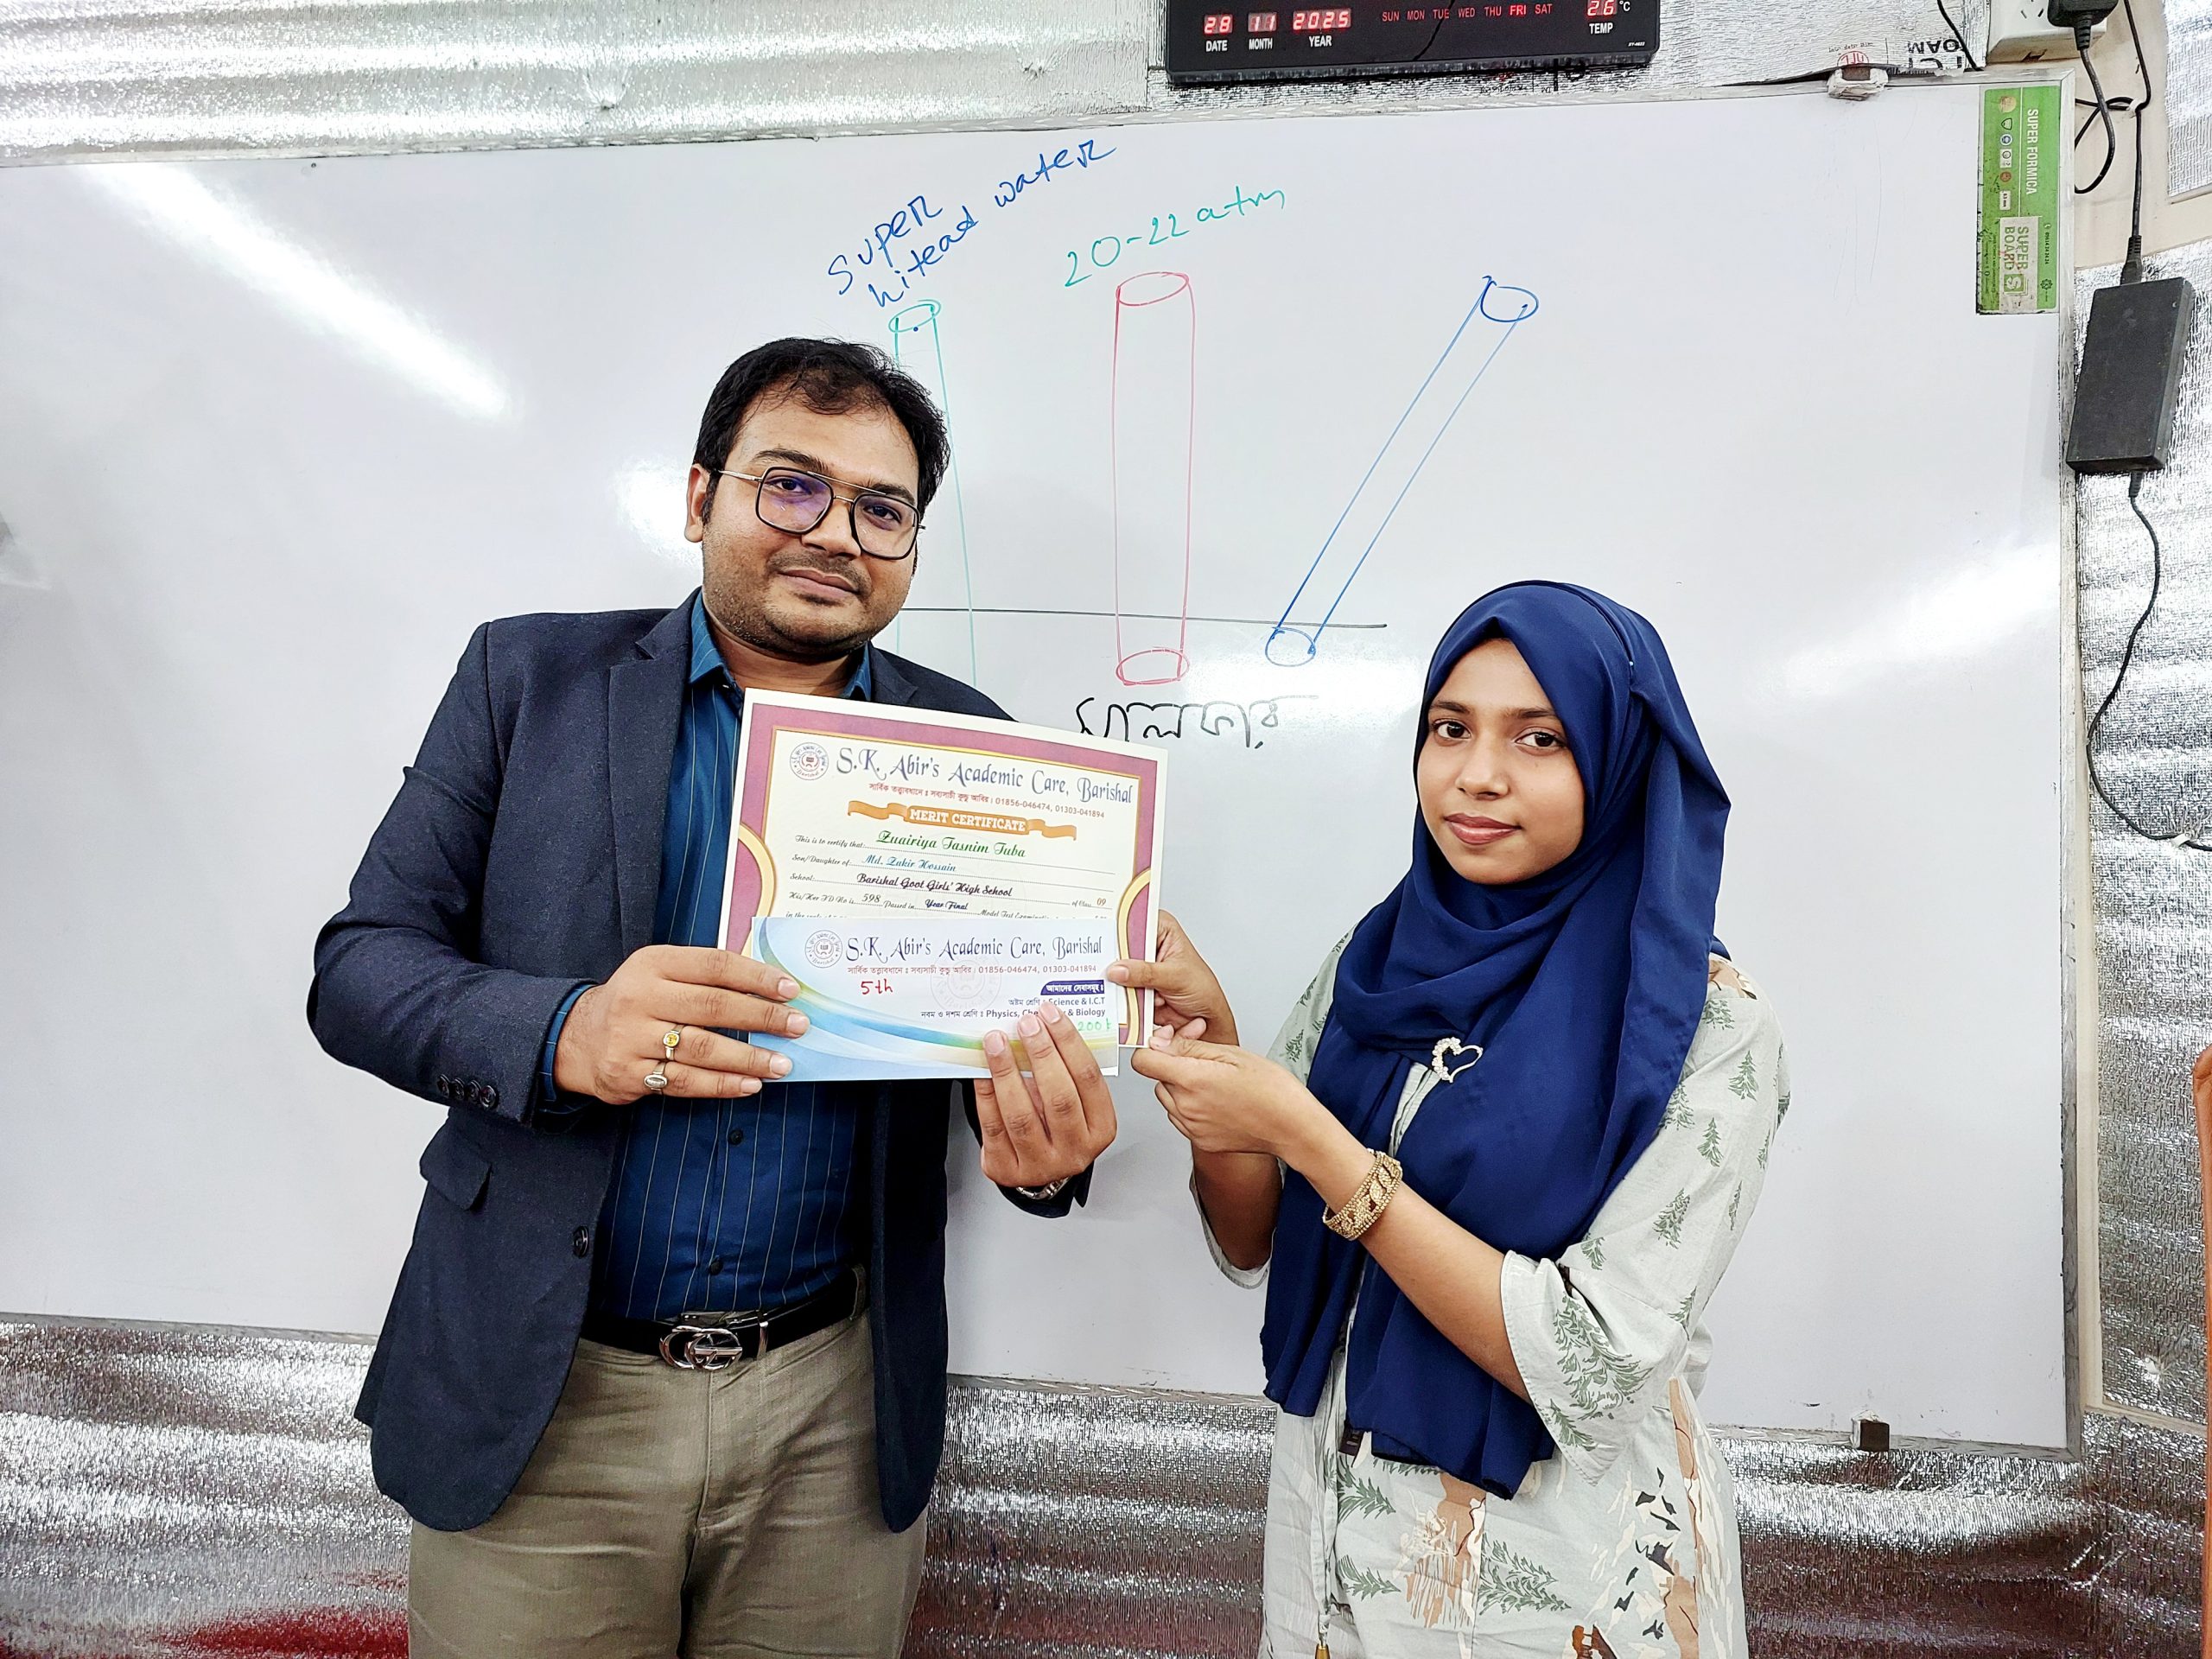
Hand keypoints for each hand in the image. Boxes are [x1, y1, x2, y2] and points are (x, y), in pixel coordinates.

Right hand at [554, 945, 807, 1102]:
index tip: (790, 990)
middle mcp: (641, 997)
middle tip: (797, 1026)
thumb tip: (769, 988)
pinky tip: (750, 1084)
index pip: (714, 965)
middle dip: (761, 1017)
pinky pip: (685, 1081)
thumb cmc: (637, 1001)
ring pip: (701, 1048)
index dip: (756, 976)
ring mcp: (633, 1037)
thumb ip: (705, 976)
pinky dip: (722, 1084)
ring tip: (781, 1064)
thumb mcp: (660, 973)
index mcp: (654, 963)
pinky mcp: (629, 1073)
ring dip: (748, 1058)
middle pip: (712, 1006)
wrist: (578, 1037)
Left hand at [975, 1000, 1117, 1187]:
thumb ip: (1065, 1073)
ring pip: (1022, 1115)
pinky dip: (986, 1094)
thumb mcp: (1075, 1103)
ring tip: (997, 1041)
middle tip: (1026, 1024)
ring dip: (1007, 1071)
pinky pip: (993, 1127)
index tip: (1051, 1014)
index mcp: (1100, 1129)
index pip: (1089, 1079)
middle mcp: (1075, 1151)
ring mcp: (1041, 1165)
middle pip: (1059, 1097)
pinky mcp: (1007, 1170)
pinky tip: (982, 1070)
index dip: (1069, 1042)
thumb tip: (1039, 1027)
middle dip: (1041, 1054)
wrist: (1038, 1169)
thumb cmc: (1057, 1127)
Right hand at [1107, 910, 1236, 1044]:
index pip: (1134, 920)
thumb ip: (1146, 973)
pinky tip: (1127, 999)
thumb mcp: (1176, 977)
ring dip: (1117, 979)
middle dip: (1113, 957)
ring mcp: (1139, 965)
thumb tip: (1117, 969)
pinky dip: (1120, 994)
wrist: (1204, 1017)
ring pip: (1116, 967)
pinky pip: (1118, 987)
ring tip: (1122, 987)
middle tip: (1104, 966)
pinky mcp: (1133, 984)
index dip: (1117, 927)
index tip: (1104, 936)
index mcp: (1162, 929)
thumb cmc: (1201, 989)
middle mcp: (1148, 944)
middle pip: (1120, 944)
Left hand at [1130, 1028, 1333, 1162]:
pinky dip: (1191, 1108)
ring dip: (1181, 1088)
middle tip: (1205, 1061)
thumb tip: (1160, 1042)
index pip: (1143, 1061)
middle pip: (1157, 1079)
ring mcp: (1192, 1127)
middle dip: (1174, 1066)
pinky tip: (1217, 1101)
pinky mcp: (1200, 1141)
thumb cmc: (1271, 1089)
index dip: (1155, 1048)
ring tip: (1214, 1083)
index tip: (1171, 1043)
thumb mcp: (1232, 1054)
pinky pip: (1181, 1118)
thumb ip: (1190, 1047)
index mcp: (1192, 1080)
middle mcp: (1186, 1107)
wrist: (1292, 1127)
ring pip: (1168, 1098)